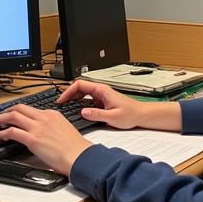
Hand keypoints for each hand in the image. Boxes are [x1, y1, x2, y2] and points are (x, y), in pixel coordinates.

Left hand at [0, 105, 91, 175]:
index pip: (30, 108)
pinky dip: (3, 133)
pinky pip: (12, 132)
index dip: (18, 111)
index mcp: (52, 114)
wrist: (80, 157)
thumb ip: (51, 126)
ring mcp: (37, 128)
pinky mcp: (33, 139)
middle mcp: (43, 118)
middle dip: (6, 111)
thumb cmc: (75, 148)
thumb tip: (40, 131)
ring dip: (0, 119)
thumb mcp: (64, 128)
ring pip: (13, 116)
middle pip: (19, 108)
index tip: (12, 114)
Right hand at [56, 80, 183, 132]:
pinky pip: (87, 99)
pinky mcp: (102, 101)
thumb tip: (83, 112)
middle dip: (68, 95)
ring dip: (74, 99)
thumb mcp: (112, 117)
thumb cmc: (131, 114)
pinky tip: (78, 111)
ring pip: (82, 93)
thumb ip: (97, 114)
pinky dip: (80, 103)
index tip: (62, 99)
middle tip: (61, 104)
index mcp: (102, 90)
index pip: (80, 84)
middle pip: (79, 87)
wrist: (141, 115)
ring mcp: (101, 95)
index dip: (68, 91)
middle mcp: (100, 90)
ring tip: (66, 107)